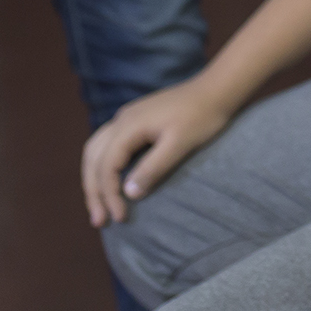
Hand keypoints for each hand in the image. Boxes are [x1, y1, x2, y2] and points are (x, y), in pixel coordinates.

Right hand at [80, 77, 234, 226]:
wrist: (217, 89)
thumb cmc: (202, 116)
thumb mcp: (180, 144)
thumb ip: (154, 168)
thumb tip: (128, 193)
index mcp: (128, 125)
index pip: (106, 166)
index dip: (109, 194)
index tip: (119, 218)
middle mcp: (121, 119)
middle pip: (93, 158)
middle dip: (93, 191)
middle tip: (99, 221)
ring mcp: (127, 117)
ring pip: (96, 150)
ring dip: (94, 178)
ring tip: (99, 205)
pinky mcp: (136, 119)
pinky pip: (107, 144)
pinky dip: (102, 165)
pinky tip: (110, 179)